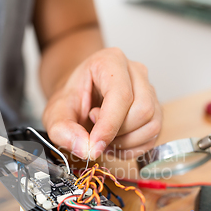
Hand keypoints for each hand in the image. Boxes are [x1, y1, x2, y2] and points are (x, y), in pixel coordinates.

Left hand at [42, 48, 161, 160]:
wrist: (79, 99)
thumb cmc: (71, 100)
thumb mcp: (55, 114)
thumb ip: (63, 130)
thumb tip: (86, 149)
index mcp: (111, 61)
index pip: (121, 95)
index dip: (109, 125)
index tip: (94, 145)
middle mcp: (136, 72)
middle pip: (142, 110)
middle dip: (117, 132)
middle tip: (93, 131)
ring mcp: (149, 91)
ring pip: (151, 125)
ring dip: (125, 142)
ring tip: (102, 136)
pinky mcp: (155, 111)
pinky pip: (152, 137)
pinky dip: (132, 148)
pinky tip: (114, 142)